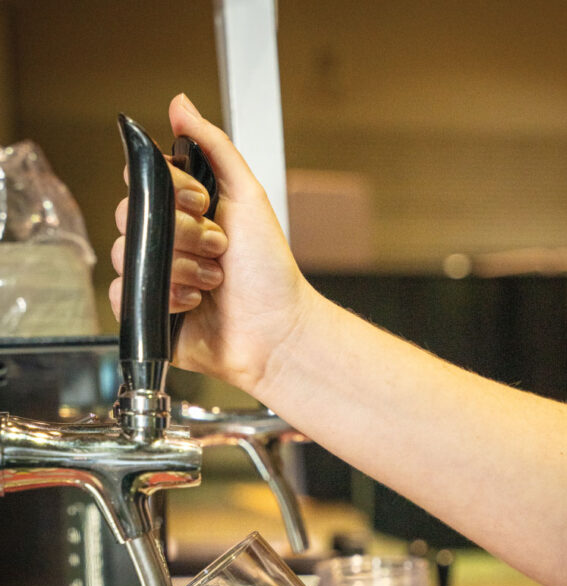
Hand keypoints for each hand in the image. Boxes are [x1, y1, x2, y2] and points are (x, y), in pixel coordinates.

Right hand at [110, 94, 317, 397]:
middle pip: (132, 215)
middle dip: (184, 233)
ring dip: (179, 268)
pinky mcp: (147, 313)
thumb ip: (214, 147)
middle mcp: (166, 241)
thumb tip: (180, 105)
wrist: (275, 330)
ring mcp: (154, 277)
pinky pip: (122, 295)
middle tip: (219, 249)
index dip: (171, 191)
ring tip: (212, 282)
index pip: (145, 182)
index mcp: (184, 212)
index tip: (203, 203)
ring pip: (129, 255)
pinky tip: (191, 305)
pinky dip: (162, 298)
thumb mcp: (248, 196)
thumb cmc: (269, 273)